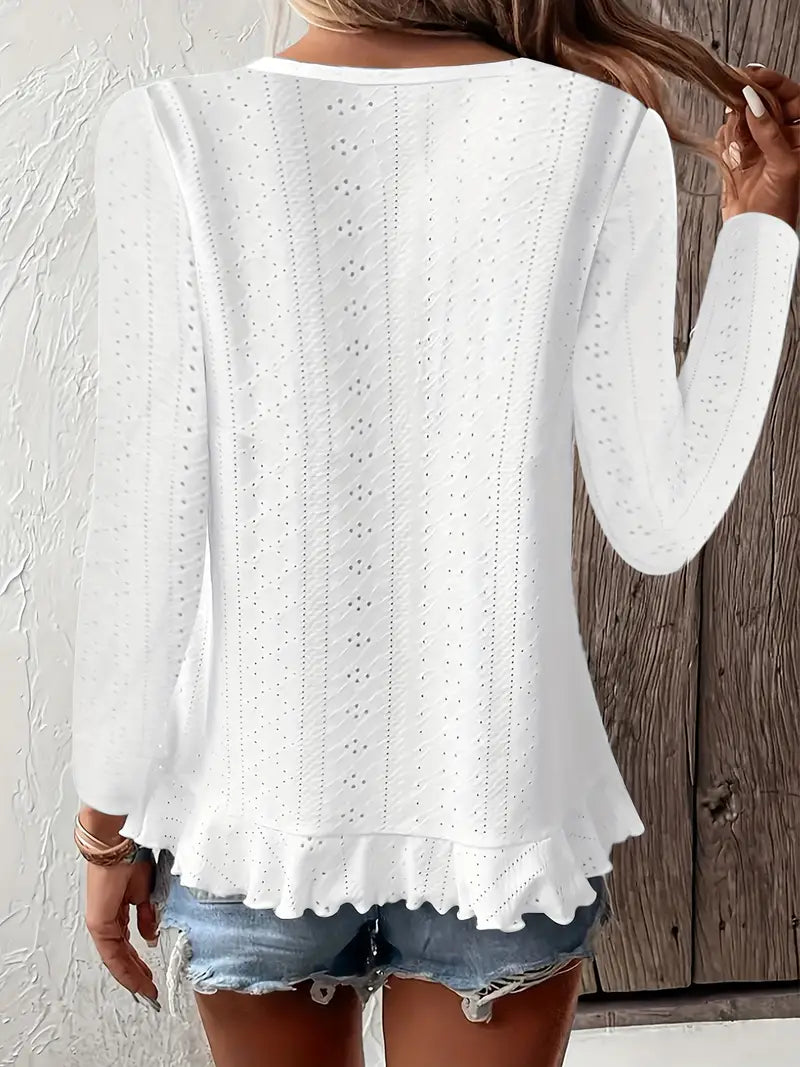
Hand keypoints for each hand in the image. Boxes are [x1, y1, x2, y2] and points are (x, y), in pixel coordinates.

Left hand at [84, 853, 160, 1008]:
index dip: (139, 962)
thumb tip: (149, 937)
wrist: (120, 843)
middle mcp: (107, 920)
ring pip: (116, 958)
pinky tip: (136, 978)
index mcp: (118, 911)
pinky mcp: (99, 923)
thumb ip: (147, 916)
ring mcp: (101, 923)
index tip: (151, 976)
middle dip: (136, 974)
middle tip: (149, 990)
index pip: (127, 943)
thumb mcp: (147, 892)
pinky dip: (125, 968)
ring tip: (146, 990)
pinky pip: (112, 953)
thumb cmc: (133, 857)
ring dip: (132, 975)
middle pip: (121, 955)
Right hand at [715, 66, 799, 228]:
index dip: (772, 82)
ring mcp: (757, 145)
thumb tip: (754, 103)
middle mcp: (780, 136)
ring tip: (738, 144)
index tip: (752, 75)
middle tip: (733, 96)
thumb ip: (768, 132)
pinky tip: (732, 155)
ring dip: (736, 127)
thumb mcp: (783, 164)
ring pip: (742, 118)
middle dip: (748, 102)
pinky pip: (727, 138)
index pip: (790, 95)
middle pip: (763, 102)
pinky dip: (726, 143)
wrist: (754, 233)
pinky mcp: (737, 157)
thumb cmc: (780, 206)